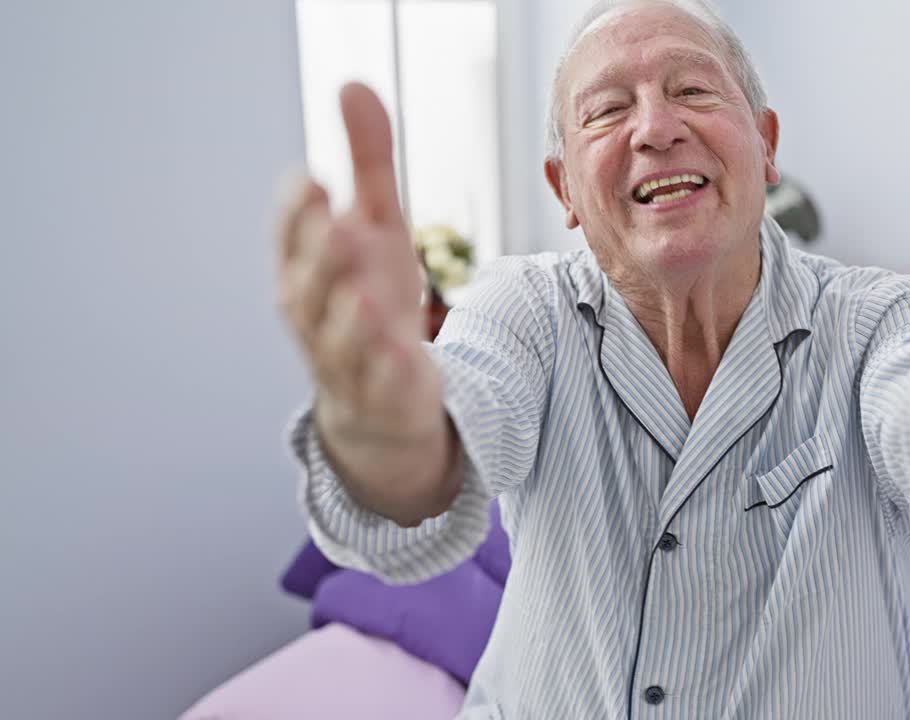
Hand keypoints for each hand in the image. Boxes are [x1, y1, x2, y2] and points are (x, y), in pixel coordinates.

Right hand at [275, 82, 453, 522]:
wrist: (382, 404)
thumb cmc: (371, 301)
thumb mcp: (378, 228)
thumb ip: (368, 164)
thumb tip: (352, 84)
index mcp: (306, 271)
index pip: (290, 239)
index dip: (296, 214)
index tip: (309, 180)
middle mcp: (315, 317)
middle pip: (308, 287)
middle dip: (319, 256)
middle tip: (334, 221)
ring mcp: (346, 361)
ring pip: (338, 340)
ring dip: (348, 315)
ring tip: (362, 289)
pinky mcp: (382, 396)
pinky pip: (381, 384)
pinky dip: (388, 368)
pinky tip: (404, 348)